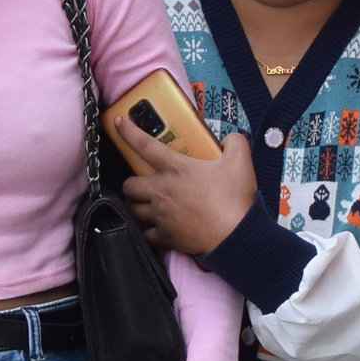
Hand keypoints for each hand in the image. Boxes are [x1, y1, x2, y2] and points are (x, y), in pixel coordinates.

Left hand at [119, 120, 255, 256]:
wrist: (236, 234)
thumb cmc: (234, 199)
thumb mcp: (240, 161)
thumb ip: (234, 142)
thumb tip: (229, 139)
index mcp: (176, 168)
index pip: (144, 145)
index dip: (128, 132)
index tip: (119, 124)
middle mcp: (162, 191)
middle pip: (129, 184)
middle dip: (132, 182)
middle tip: (143, 182)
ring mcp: (160, 215)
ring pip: (132, 208)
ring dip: (136, 204)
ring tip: (144, 203)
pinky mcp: (165, 236)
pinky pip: (145, 232)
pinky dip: (147, 229)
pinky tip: (154, 226)